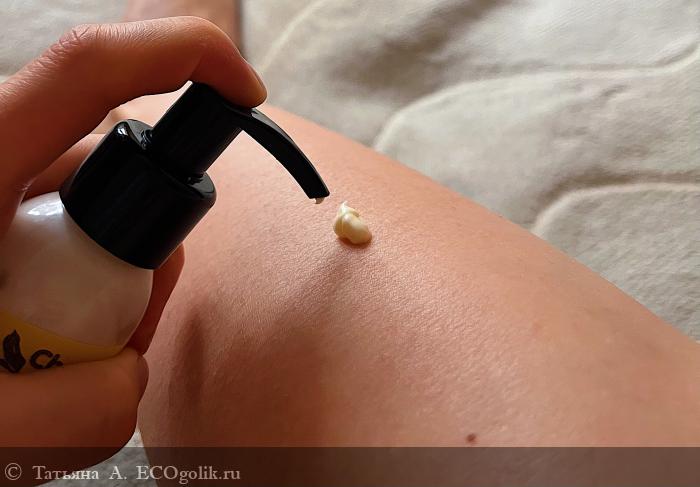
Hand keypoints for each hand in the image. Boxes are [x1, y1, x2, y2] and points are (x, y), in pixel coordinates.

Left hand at [0, 15, 264, 460]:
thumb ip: (72, 414)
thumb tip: (127, 378)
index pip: (90, 71)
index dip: (183, 57)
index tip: (246, 93)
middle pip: (108, 167)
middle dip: (150, 248)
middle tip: (130, 335)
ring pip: (95, 216)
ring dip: (117, 289)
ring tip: (73, 367)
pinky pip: (69, 246)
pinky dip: (85, 300)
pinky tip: (50, 357)